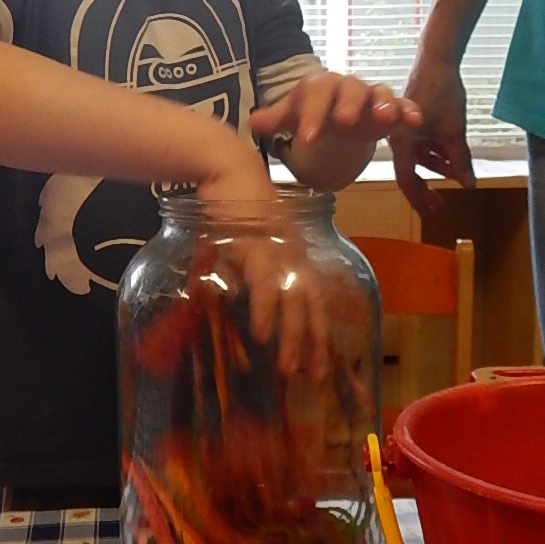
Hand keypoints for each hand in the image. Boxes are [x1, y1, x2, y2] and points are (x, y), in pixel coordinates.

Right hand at [192, 120, 328, 374]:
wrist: (224, 166)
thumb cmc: (232, 203)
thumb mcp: (244, 243)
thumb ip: (248, 270)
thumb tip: (240, 299)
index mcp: (296, 254)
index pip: (316, 299)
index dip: (319, 332)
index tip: (320, 363)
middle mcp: (296, 254)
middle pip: (314, 305)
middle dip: (315, 344)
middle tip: (314, 377)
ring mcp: (281, 249)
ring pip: (296, 300)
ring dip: (293, 337)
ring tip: (289, 367)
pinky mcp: (260, 243)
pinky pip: (268, 283)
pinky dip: (268, 310)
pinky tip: (264, 334)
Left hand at [250, 72, 421, 189]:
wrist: (336, 115)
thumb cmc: (313, 115)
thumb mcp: (293, 117)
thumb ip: (275, 120)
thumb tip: (252, 122)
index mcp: (320, 86)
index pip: (315, 95)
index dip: (311, 115)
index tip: (306, 138)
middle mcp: (347, 87)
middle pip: (350, 90)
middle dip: (348, 105)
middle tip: (345, 122)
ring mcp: (372, 97)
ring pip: (380, 94)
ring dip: (384, 104)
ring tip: (386, 118)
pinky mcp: (392, 108)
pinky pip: (403, 106)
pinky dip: (409, 111)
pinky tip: (415, 121)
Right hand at [392, 53, 475, 217]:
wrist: (437, 61)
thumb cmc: (441, 93)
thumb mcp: (454, 131)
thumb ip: (460, 160)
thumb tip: (469, 185)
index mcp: (401, 143)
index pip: (407, 181)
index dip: (419, 201)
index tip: (431, 215)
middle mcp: (397, 139)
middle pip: (412, 172)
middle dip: (429, 188)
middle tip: (443, 205)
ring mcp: (404, 130)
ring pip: (421, 158)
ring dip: (439, 167)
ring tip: (459, 174)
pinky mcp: (412, 122)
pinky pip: (423, 145)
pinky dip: (437, 153)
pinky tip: (453, 156)